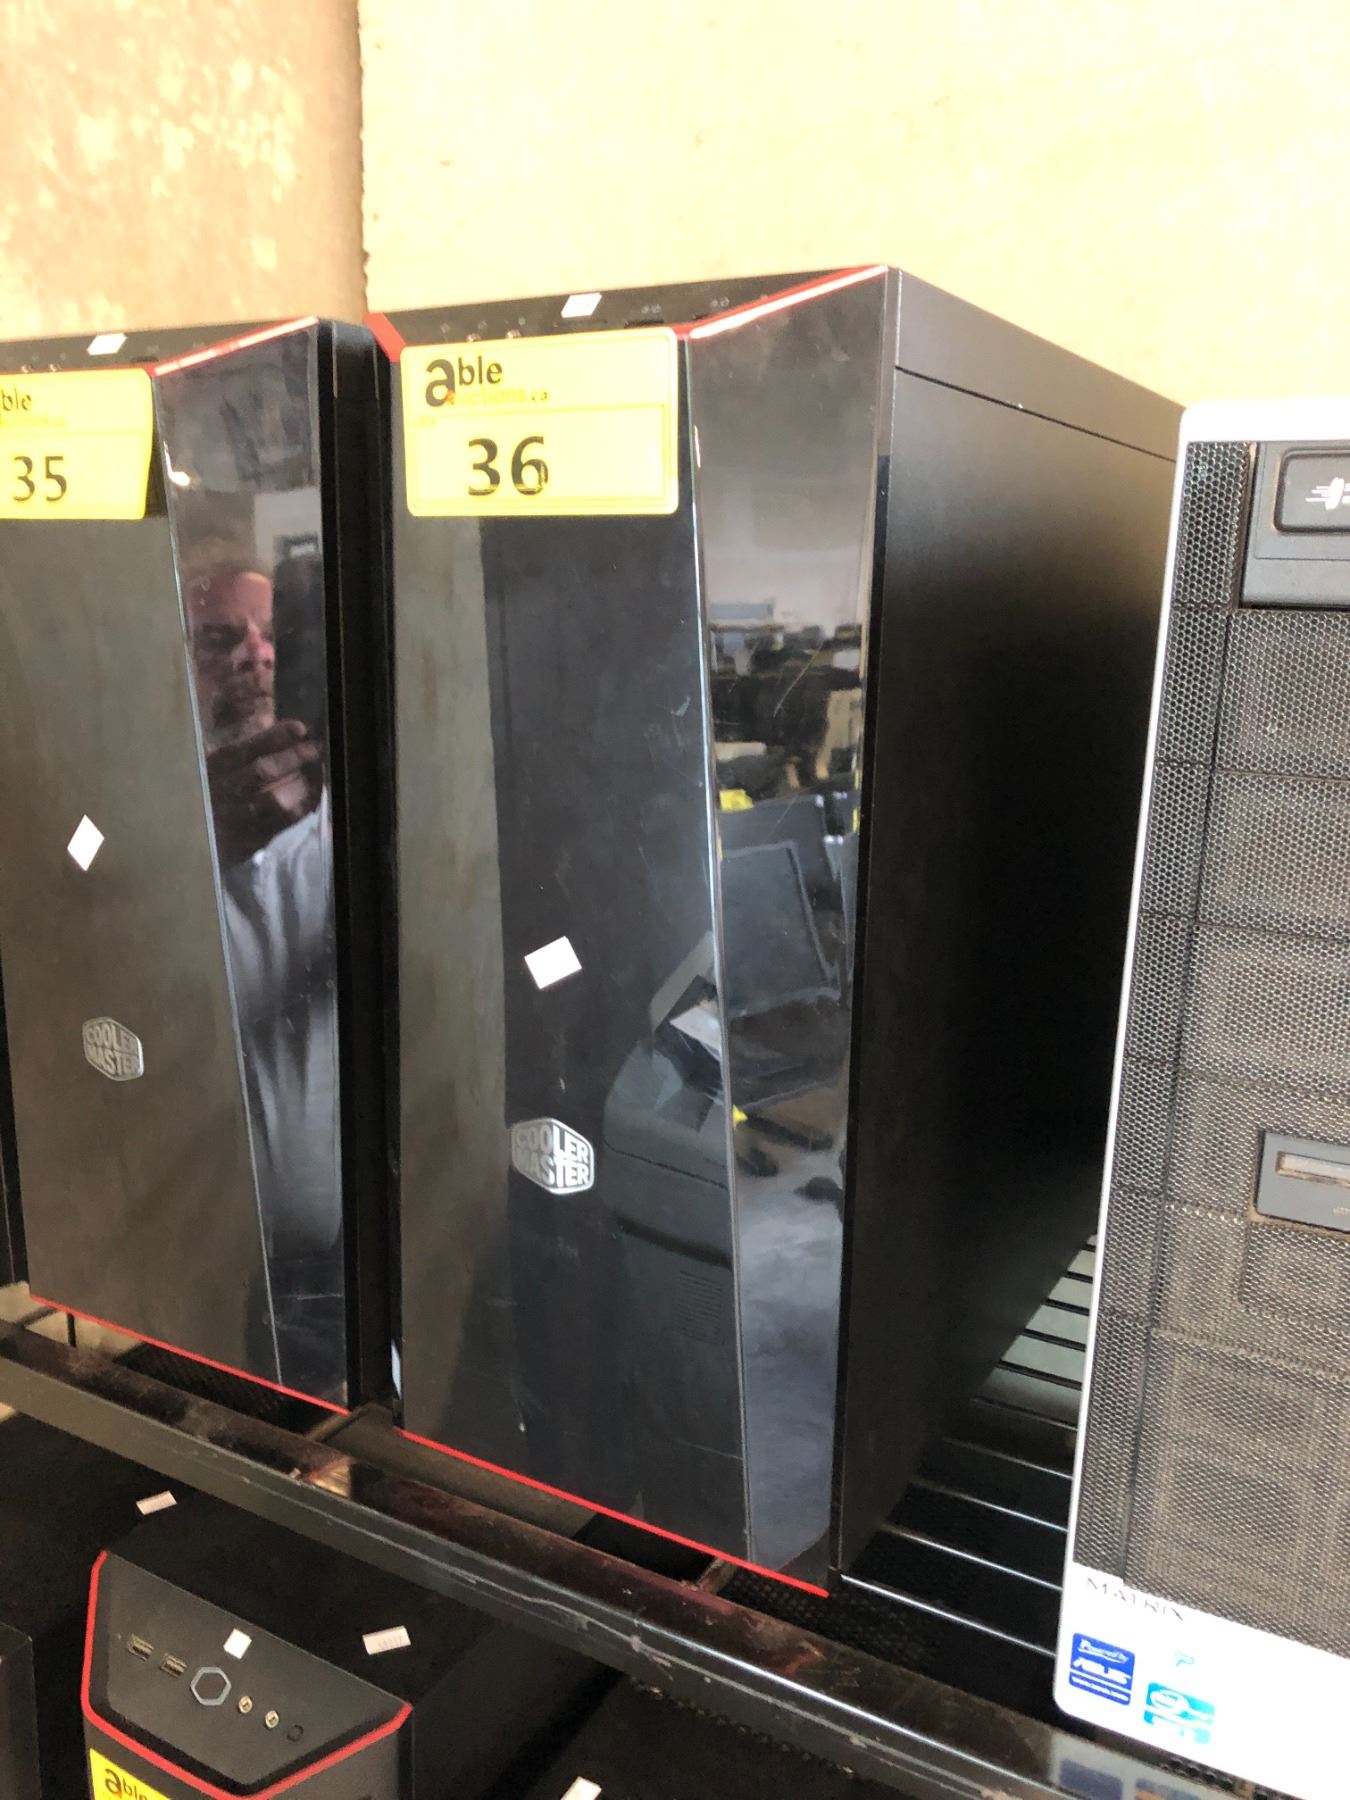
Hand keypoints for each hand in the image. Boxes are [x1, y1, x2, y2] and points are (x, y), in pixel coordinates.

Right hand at [205, 720, 322, 863]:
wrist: (178, 845)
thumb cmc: (192, 799)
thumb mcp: (198, 770)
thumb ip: (223, 750)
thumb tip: (256, 720)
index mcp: (211, 771)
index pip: (245, 750)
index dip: (274, 737)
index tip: (299, 728)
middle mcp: (223, 793)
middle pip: (263, 773)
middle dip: (293, 758)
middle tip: (315, 748)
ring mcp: (236, 820)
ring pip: (276, 802)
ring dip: (302, 785)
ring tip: (319, 771)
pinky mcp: (248, 842)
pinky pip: (281, 825)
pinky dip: (301, 808)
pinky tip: (313, 796)